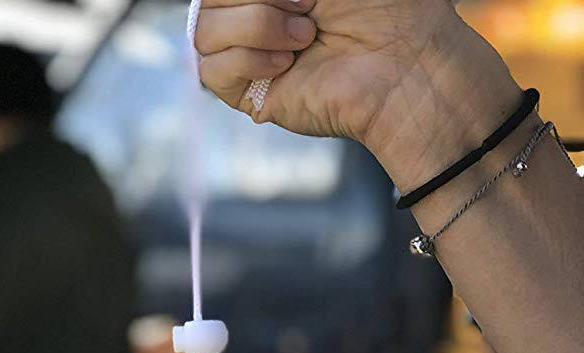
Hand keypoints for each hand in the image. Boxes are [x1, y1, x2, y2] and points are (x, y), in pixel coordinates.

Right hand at [194, 0, 519, 188]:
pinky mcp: (247, 93)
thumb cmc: (381, 4)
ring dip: (256, 25)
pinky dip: (250, 58)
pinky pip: (211, 69)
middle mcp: (254, 13)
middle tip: (308, 5)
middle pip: (208, 0)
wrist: (401, 62)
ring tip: (305, 36)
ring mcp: (247, 53)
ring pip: (202, 31)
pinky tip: (288, 63)